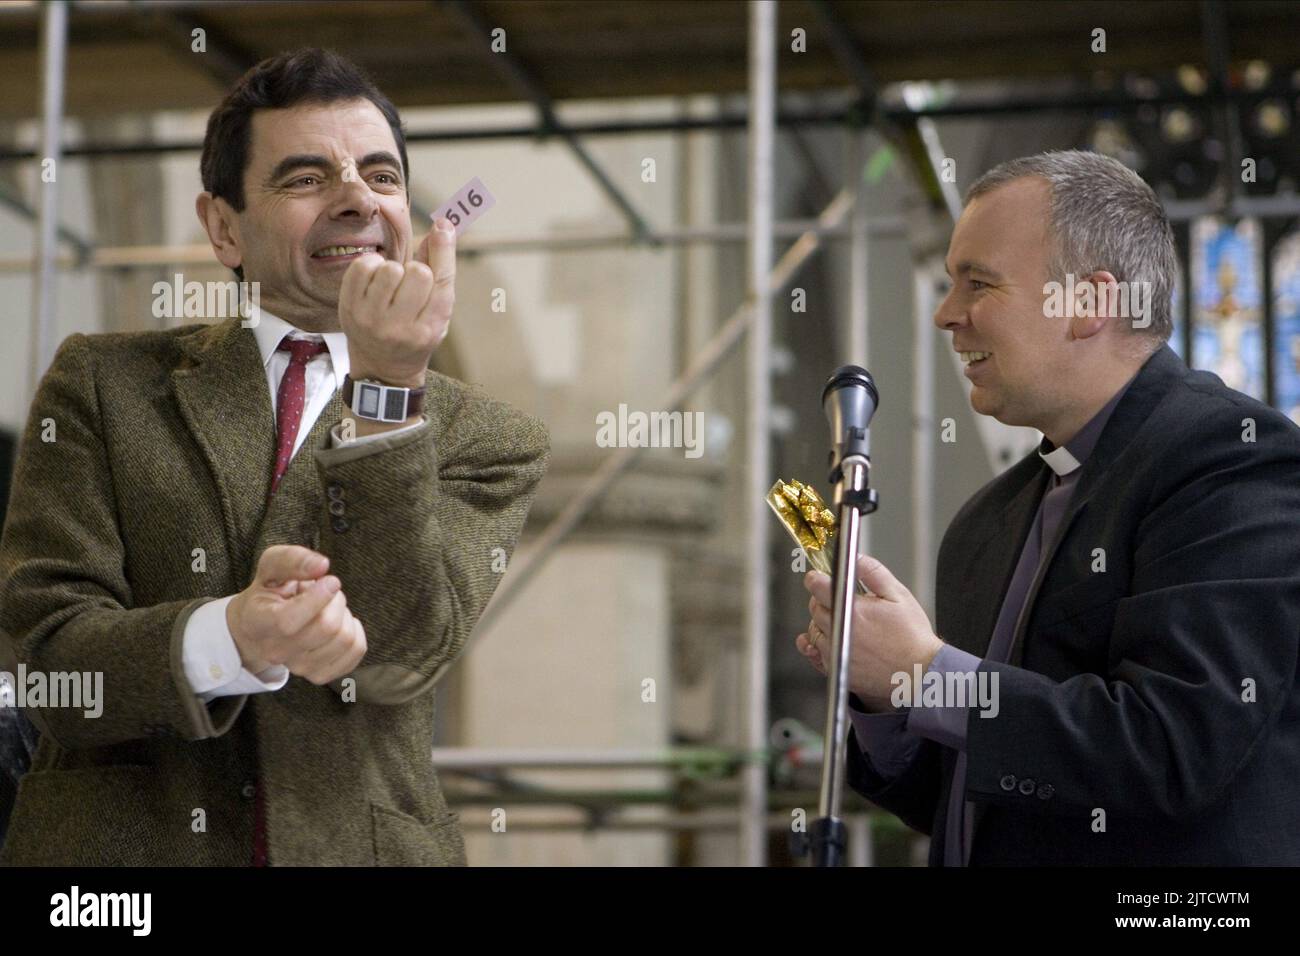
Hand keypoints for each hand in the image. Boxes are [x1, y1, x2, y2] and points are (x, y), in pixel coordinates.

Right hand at [227, 545, 367, 684]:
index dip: (318, 598)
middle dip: (335, 599)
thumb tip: (322, 565)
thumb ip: (292, 559)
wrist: (262, 626)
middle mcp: (275, 651)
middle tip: (327, 590)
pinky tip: (339, 623)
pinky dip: (355, 631)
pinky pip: (356, 651)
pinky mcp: (319, 674)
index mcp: (258, 623)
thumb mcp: (271, 566)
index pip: (289, 621)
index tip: (330, 580)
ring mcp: (298, 667)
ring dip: (344, 614)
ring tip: (328, 607)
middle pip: (326, 627)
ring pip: (344, 639)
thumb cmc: (269, 591)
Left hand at [339, 216, 456, 387]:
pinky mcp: (350, 310)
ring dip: (392, 268)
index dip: (444, 250)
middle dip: (416, 271)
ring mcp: (373, 320)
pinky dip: (371, 265)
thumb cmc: (414, 332)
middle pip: (418, 272)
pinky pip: (363, 267)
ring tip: (390, 284)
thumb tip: (442, 228)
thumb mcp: (436, 312)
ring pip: (390, 268)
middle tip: (409, 287)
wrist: (382, 368)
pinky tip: (374, 278)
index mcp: (430, 328)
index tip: (443, 225)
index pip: (442, 281)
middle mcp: (402, 328)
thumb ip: (440, 272)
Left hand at [795, 555, 943, 711]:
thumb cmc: (913, 637)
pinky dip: (818, 647)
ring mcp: (836, 654)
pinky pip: (816, 656)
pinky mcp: (838, 670)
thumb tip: (855, 559)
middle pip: (814, 609)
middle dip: (822, 600)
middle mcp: (839, 633)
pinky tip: (829, 641)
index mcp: (854, 611)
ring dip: (821, 624)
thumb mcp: (899, 595)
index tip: (817, 577)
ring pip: (813, 632)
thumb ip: (873, 572)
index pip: (818, 587)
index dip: (816, 578)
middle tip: (838, 599)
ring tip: (840, 622)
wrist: (920, 673)